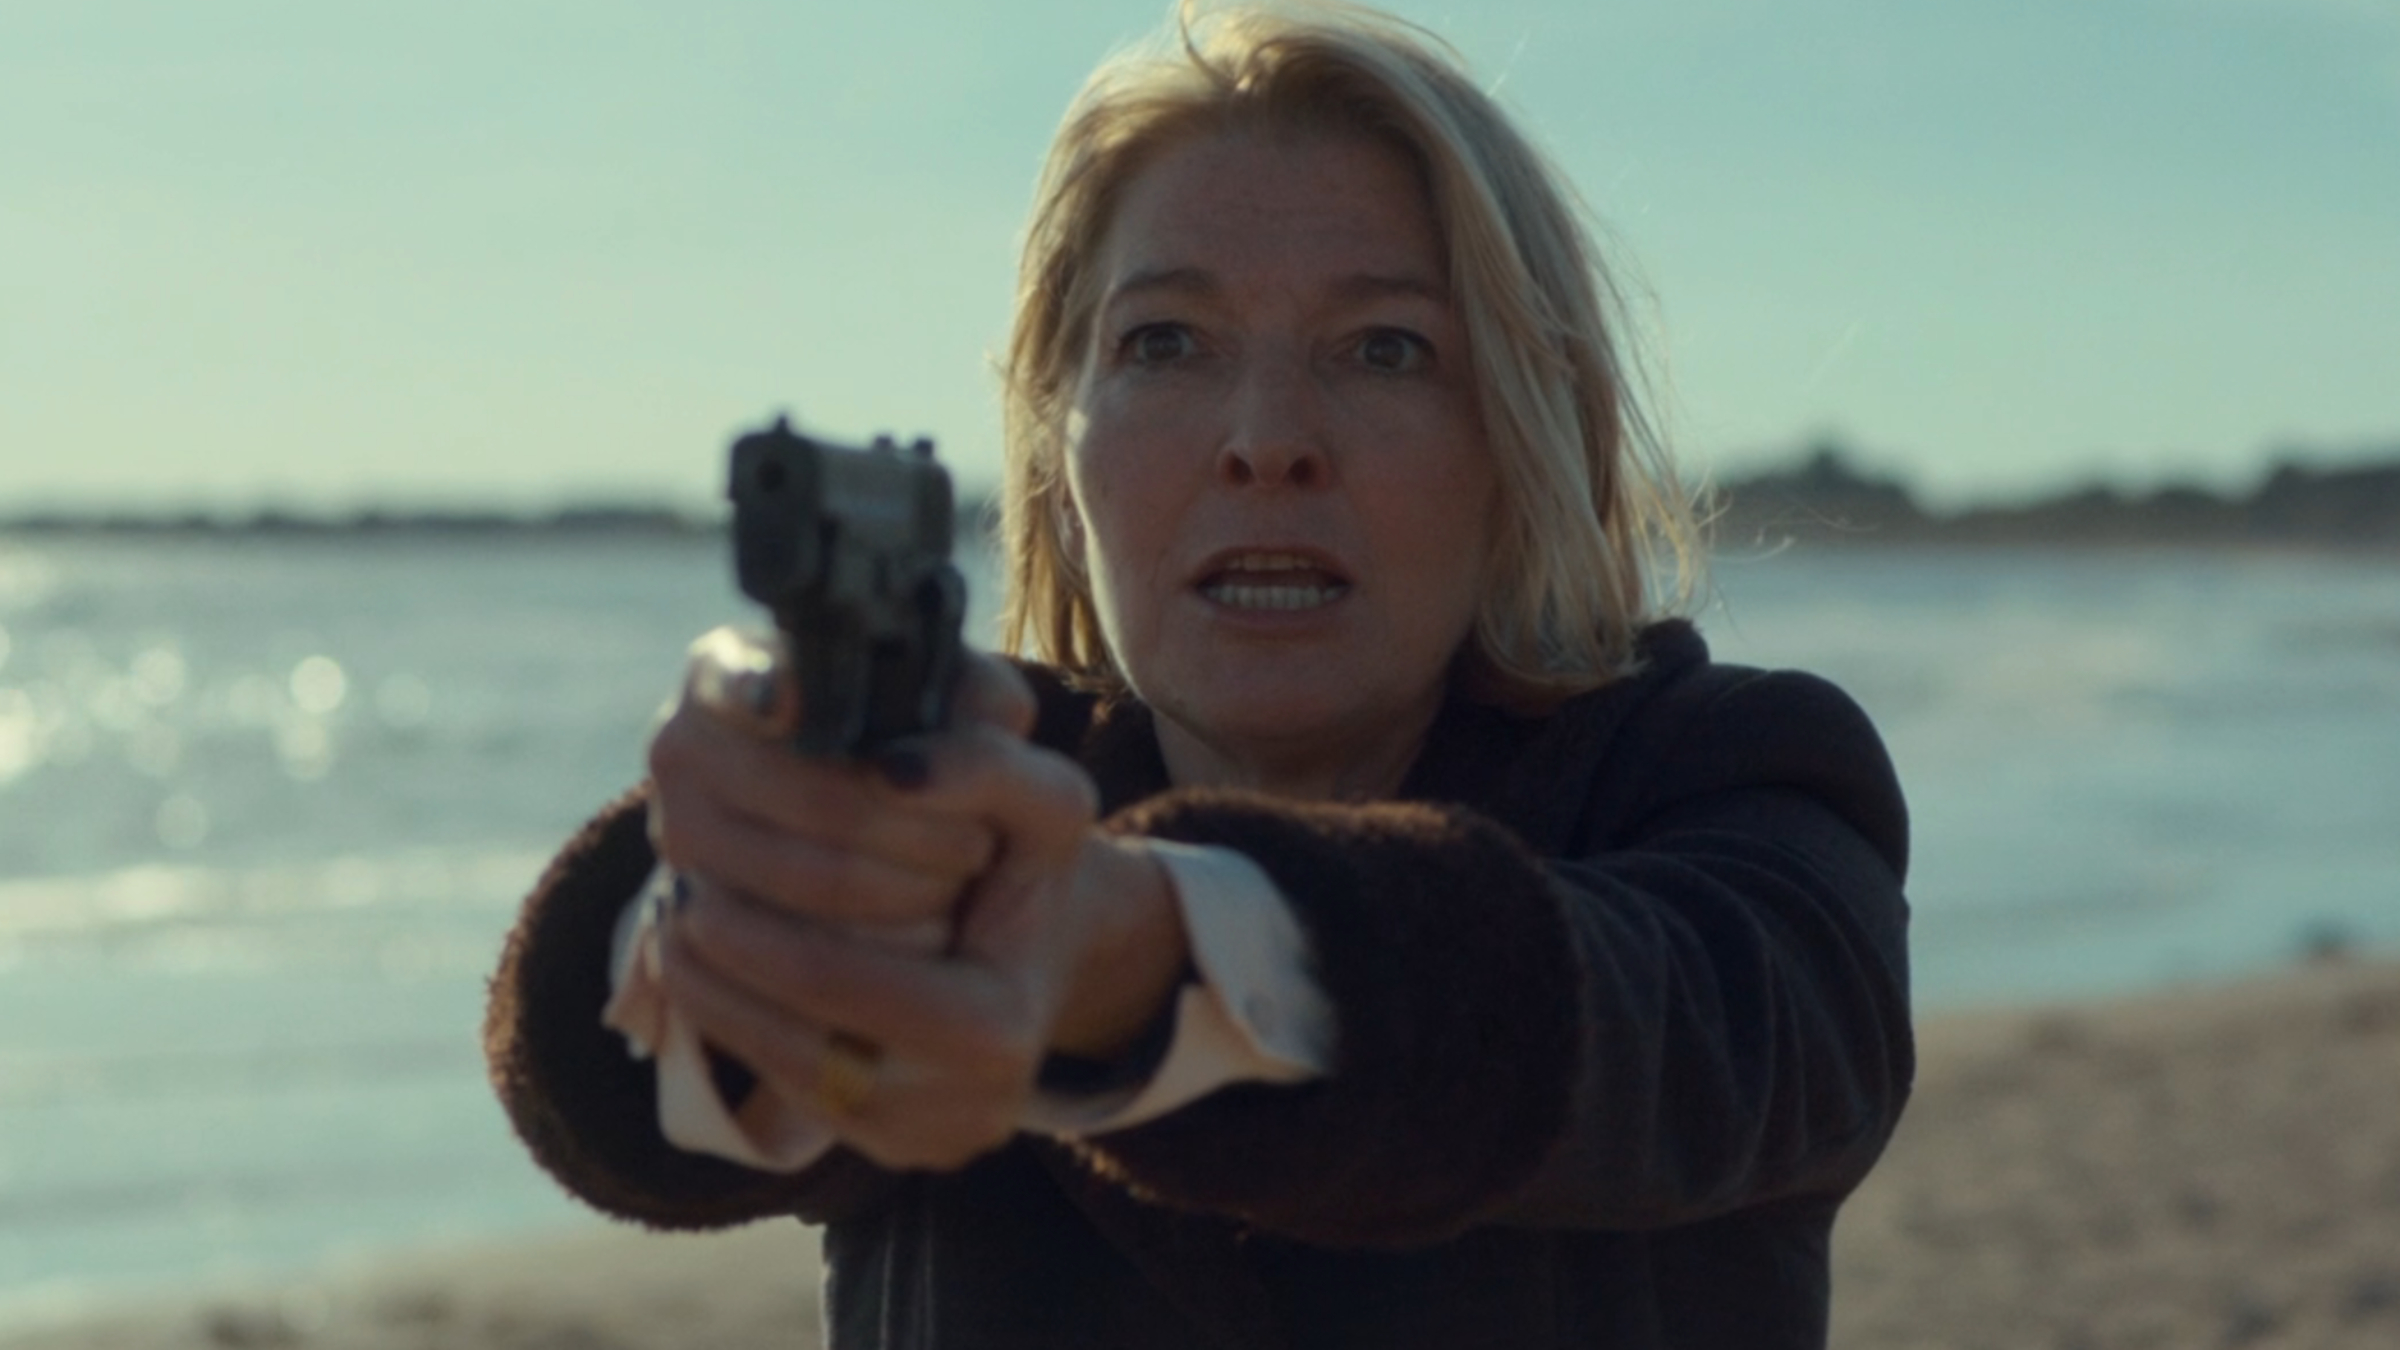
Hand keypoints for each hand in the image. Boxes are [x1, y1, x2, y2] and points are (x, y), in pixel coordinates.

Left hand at [647, 631, 1190, 1170]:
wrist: (1050, 948)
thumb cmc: (1030, 862)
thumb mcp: (1039, 797)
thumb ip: (981, 763)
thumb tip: (891, 767)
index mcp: (997, 1027)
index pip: (844, 982)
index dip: (769, 922)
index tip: (703, 859)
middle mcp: (966, 1114)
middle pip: (805, 1044)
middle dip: (731, 967)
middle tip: (680, 895)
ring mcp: (926, 1141)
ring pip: (788, 1077)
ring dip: (720, 1001)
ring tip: (681, 926)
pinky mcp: (892, 1148)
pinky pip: (795, 1095)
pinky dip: (746, 1027)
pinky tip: (714, 968)